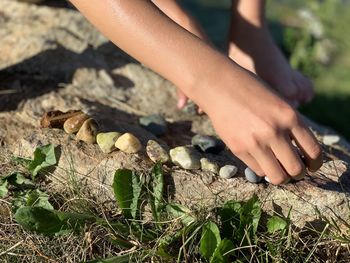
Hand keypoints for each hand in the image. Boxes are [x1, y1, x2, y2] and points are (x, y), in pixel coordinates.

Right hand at [193, 64, 322, 184]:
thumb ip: (290, 125)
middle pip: (296, 169)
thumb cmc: (250, 91)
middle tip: (293, 170)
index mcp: (290, 116)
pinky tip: (260, 159)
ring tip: (277, 169)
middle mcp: (274, 131)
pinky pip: (257, 170)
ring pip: (277, 176)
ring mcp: (255, 142)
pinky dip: (262, 168)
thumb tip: (298, 154)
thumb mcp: (278, 102)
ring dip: (280, 176)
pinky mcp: (238, 149)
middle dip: (297, 173)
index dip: (314, 163)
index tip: (311, 165)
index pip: (313, 151)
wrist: (219, 86)